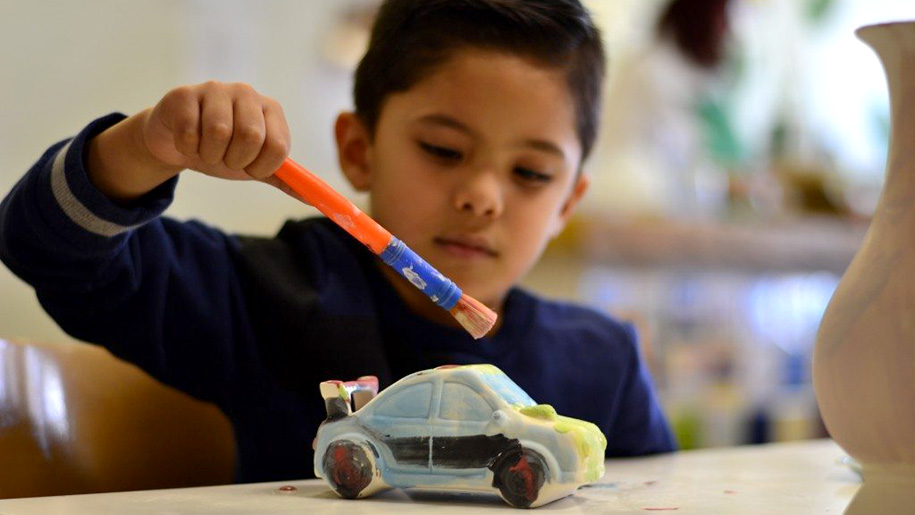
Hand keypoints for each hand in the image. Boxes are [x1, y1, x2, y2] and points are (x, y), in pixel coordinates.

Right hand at [88, 81, 298, 203]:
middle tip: (225, 158)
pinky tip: (187, 140)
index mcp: (270, 109)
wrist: (177, 143)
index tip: (249, 167)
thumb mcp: (255, 166)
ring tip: (206, 149)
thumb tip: (312, 199)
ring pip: (218, 132)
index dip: (262, 166)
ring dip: (210, 155)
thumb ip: (283, 179)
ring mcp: (215, 89)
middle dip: (235, 160)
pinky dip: (188, 148)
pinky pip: (190, 132)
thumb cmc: (223, 152)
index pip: (278, 145)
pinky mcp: (185, 94)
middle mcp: (247, 93)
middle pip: (251, 136)